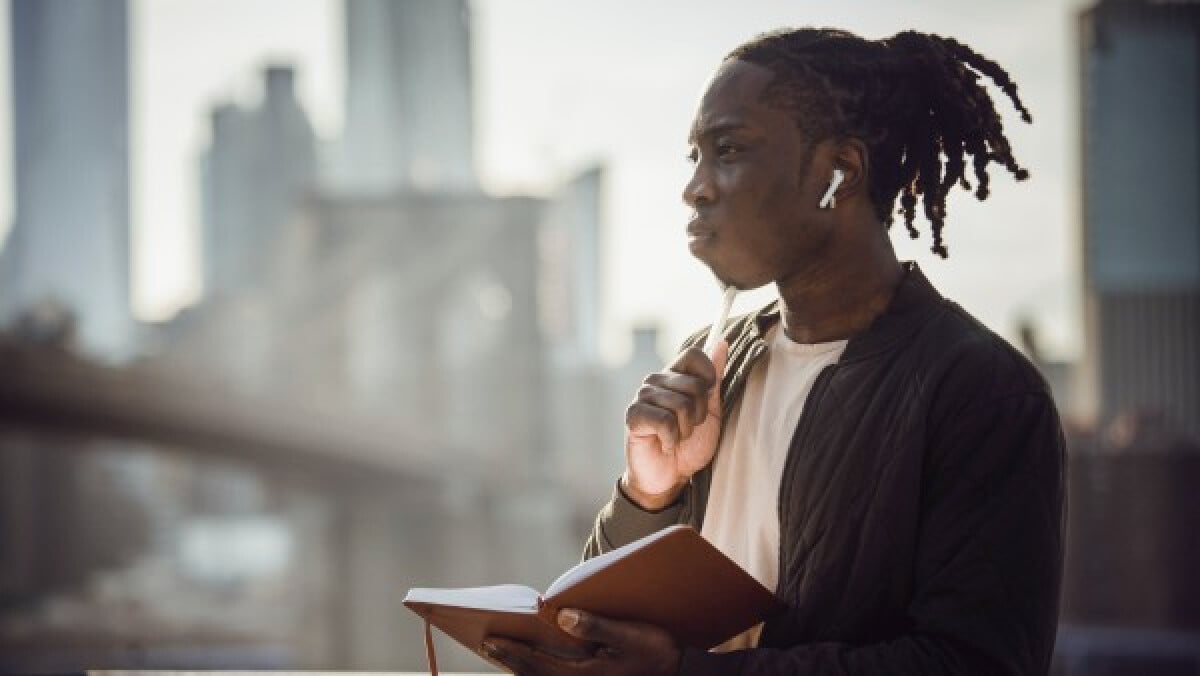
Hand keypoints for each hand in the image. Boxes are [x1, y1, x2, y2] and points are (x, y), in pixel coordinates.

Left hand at [482, 608, 681, 675]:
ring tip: (502, 650)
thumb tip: (560, 615)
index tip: (490, 640)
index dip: (512, 653)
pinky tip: (534, 657)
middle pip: (534, 675)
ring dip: (522, 666)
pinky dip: (539, 668)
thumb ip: (595, 626)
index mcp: (586, 675)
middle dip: (510, 660)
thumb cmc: (656, 650)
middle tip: (486, 643)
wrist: (680, 671)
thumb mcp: (629, 635)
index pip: (538, 665)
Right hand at [622, 340, 728, 508]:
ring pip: (681, 405)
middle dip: (699, 414)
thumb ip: (715, 378)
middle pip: (694, 384)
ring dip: (686, 430)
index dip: (708, 375)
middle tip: (688, 428)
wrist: (671, 478)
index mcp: (674, 375)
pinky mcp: (633, 416)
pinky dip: (672, 439)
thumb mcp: (711, 410)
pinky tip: (665, 444)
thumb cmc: (690, 445)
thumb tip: (721, 342)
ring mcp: (642, 397)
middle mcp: (656, 381)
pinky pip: (665, 421)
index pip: (694, 354)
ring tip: (676, 437)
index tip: (707, 397)